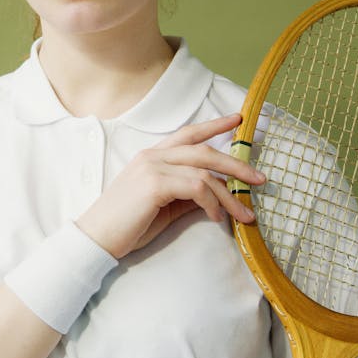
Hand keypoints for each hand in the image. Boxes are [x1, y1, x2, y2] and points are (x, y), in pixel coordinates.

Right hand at [75, 114, 265, 258]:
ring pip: (205, 171)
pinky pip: (196, 187)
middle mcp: (153, 155)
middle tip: (260, 178)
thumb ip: (187, 195)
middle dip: (236, 164)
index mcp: (152, 156)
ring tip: (245, 214)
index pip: (188, 133)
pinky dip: (213, 203)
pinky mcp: (154, 183)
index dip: (214, 125)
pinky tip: (217, 218)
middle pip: (204, 149)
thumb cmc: (128, 225)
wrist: (97, 238)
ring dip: (230, 195)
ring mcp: (152, 167)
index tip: (238, 120)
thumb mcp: (164, 206)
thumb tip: (216, 196)